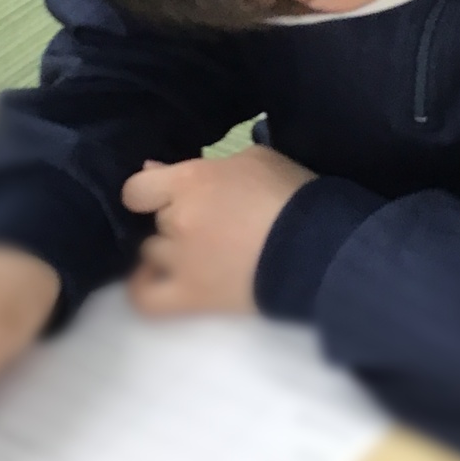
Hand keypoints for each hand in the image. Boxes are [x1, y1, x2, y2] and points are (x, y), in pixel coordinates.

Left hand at [121, 146, 314, 316]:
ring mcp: (182, 263)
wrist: (322, 248)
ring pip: (150, 254)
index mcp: (191, 183)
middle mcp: (178, 221)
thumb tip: (156, 169)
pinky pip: (146, 299)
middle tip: (205, 222)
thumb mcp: (256, 160)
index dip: (149, 190)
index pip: (137, 188)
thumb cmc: (293, 195)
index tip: (166, 194)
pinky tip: (152, 280)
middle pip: (154, 221)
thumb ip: (206, 164)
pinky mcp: (192, 298)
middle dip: (172, 218)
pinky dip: (142, 289)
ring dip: (167, 250)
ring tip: (194, 251)